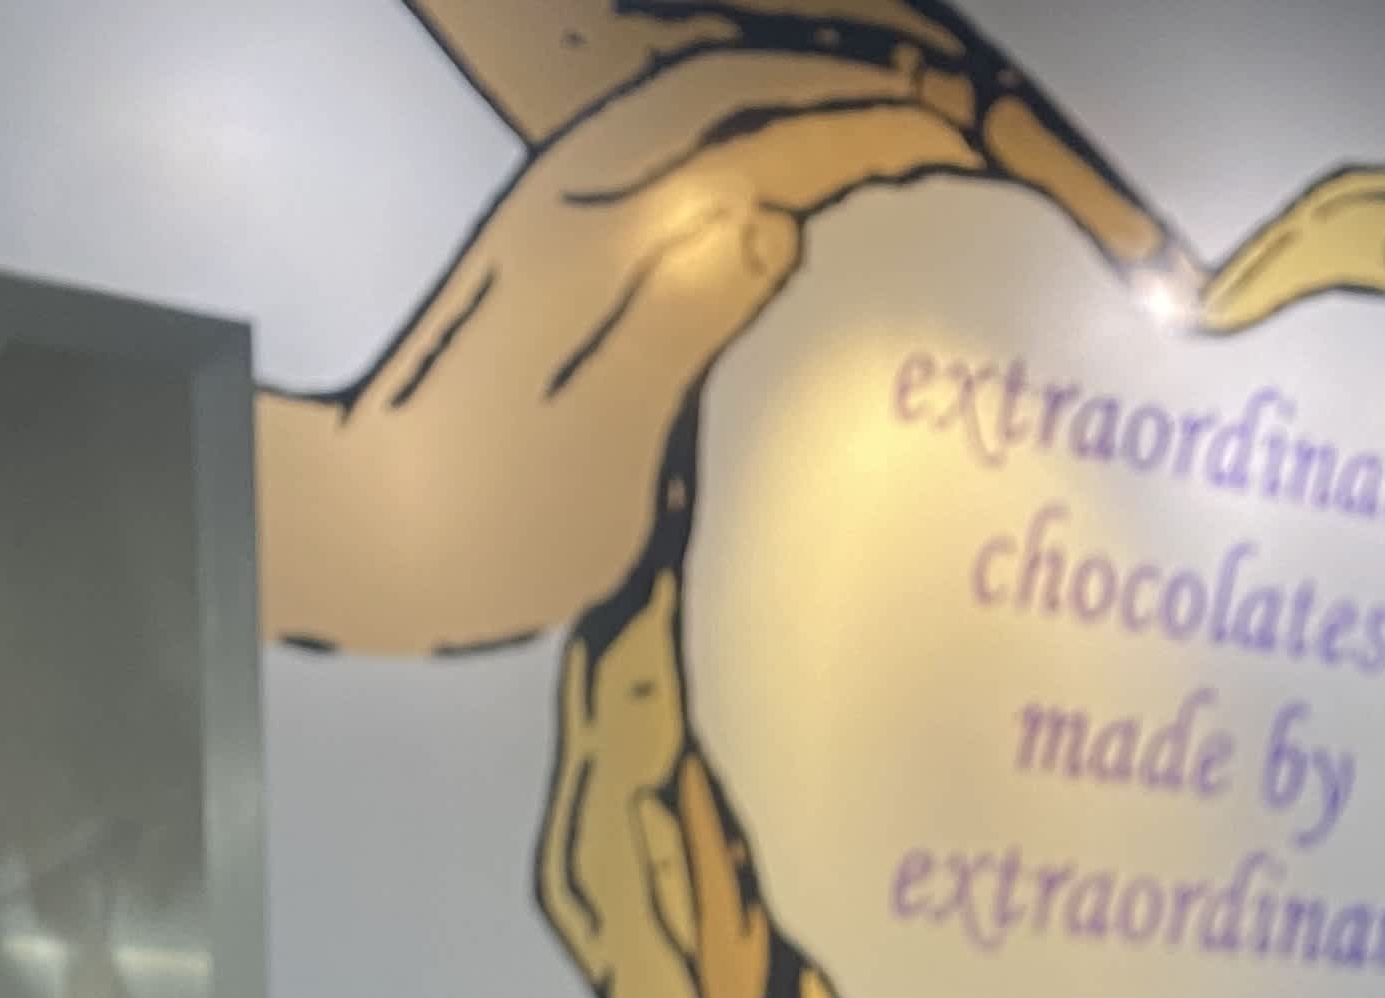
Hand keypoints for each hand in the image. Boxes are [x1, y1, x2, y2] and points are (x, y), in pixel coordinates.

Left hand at [263, 27, 1180, 652]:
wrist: (345, 530)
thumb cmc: (472, 522)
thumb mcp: (598, 446)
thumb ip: (688, 311)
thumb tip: (782, 211)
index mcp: (629, 216)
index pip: (815, 128)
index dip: (936, 139)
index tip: (1040, 185)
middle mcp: (606, 171)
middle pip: (796, 81)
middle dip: (919, 101)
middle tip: (1036, 162)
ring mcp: (585, 188)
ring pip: (756, 96)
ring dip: (862, 106)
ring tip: (968, 159)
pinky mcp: (569, 224)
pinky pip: (713, 136)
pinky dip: (798, 139)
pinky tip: (840, 190)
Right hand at [1203, 123, 1384, 483]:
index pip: (1341, 225)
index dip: (1264, 269)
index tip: (1206, 317)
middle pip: (1333, 211)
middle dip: (1256, 260)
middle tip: (1189, 320)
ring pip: (1353, 220)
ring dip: (1287, 261)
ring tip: (1227, 316)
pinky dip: (1331, 265)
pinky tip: (1306, 307)